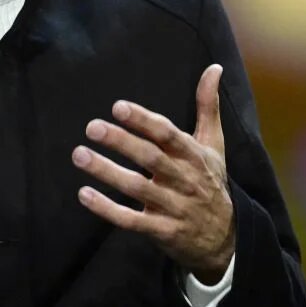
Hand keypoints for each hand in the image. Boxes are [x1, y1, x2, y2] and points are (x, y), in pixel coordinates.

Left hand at [73, 64, 235, 282]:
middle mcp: (184, 180)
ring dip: (106, 171)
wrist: (226, 238)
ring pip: (137, 188)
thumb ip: (208, 106)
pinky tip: (84, 194)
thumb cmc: (212, 182)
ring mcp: (173, 207)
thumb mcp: (214, 145)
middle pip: (150, 158)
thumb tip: (214, 67)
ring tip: (79, 155)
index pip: (168, 135)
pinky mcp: (162, 231)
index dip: (144, 121)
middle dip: (121, 142)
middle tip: (92, 127)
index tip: (118, 107)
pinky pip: (131, 220)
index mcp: (194, 156)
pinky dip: (107, 209)